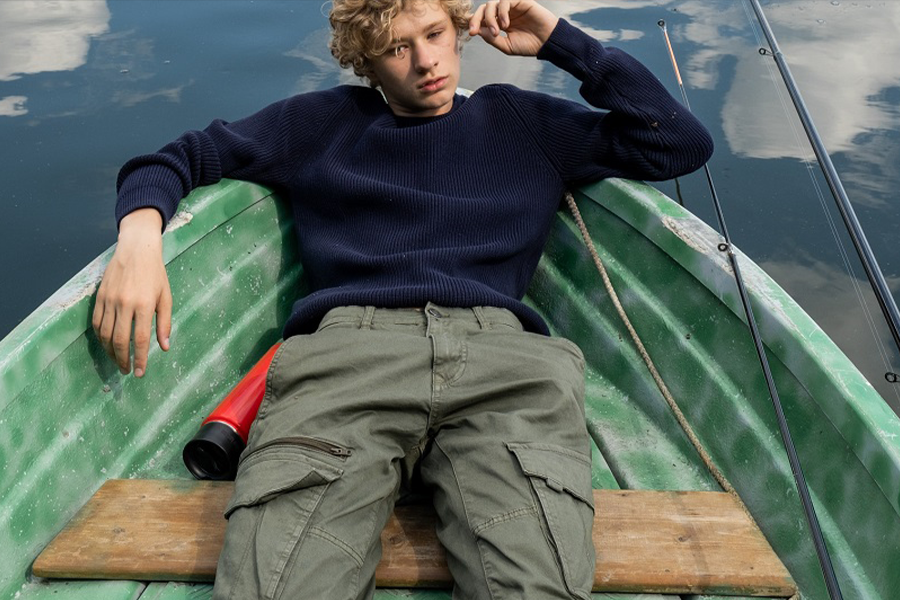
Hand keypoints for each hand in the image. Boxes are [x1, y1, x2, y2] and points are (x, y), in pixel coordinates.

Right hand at [93, 208, 171, 376]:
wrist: (136, 250)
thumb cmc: (155, 274)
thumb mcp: (166, 297)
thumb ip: (164, 324)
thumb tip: (164, 347)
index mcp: (144, 305)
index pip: (139, 339)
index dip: (139, 359)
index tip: (139, 373)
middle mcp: (125, 303)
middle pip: (119, 340)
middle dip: (123, 360)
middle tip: (126, 371)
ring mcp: (110, 300)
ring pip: (105, 334)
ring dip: (110, 352)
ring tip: (117, 361)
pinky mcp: (100, 296)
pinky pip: (97, 323)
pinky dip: (100, 337)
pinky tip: (107, 345)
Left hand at [468, 0, 558, 55]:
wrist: (547, 43)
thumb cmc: (530, 45)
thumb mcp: (506, 46)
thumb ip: (491, 39)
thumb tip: (478, 31)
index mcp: (499, 23)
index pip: (482, 18)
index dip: (474, 23)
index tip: (471, 33)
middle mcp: (504, 13)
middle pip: (483, 8)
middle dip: (476, 19)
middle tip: (475, 31)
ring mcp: (512, 6)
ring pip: (492, 3)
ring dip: (490, 18)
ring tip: (496, 32)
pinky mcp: (521, 1)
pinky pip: (505, 1)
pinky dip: (502, 12)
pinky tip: (506, 24)